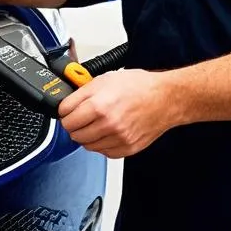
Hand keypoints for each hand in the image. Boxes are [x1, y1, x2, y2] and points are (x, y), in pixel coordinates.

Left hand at [57, 69, 174, 158]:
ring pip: (86, 144)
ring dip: (86, 135)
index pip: (65, 116)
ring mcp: (117, 138)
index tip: (67, 111)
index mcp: (99, 105)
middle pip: (73, 133)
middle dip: (73, 124)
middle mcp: (107, 124)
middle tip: (79, 118)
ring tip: (94, 124)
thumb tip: (67, 102)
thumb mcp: (105, 79)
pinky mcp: (126, 148)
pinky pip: (102, 152)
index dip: (64, 111)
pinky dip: (100, 143)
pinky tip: (106, 132)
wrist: (165, 99)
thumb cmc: (139, 87)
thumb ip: (82, 92)